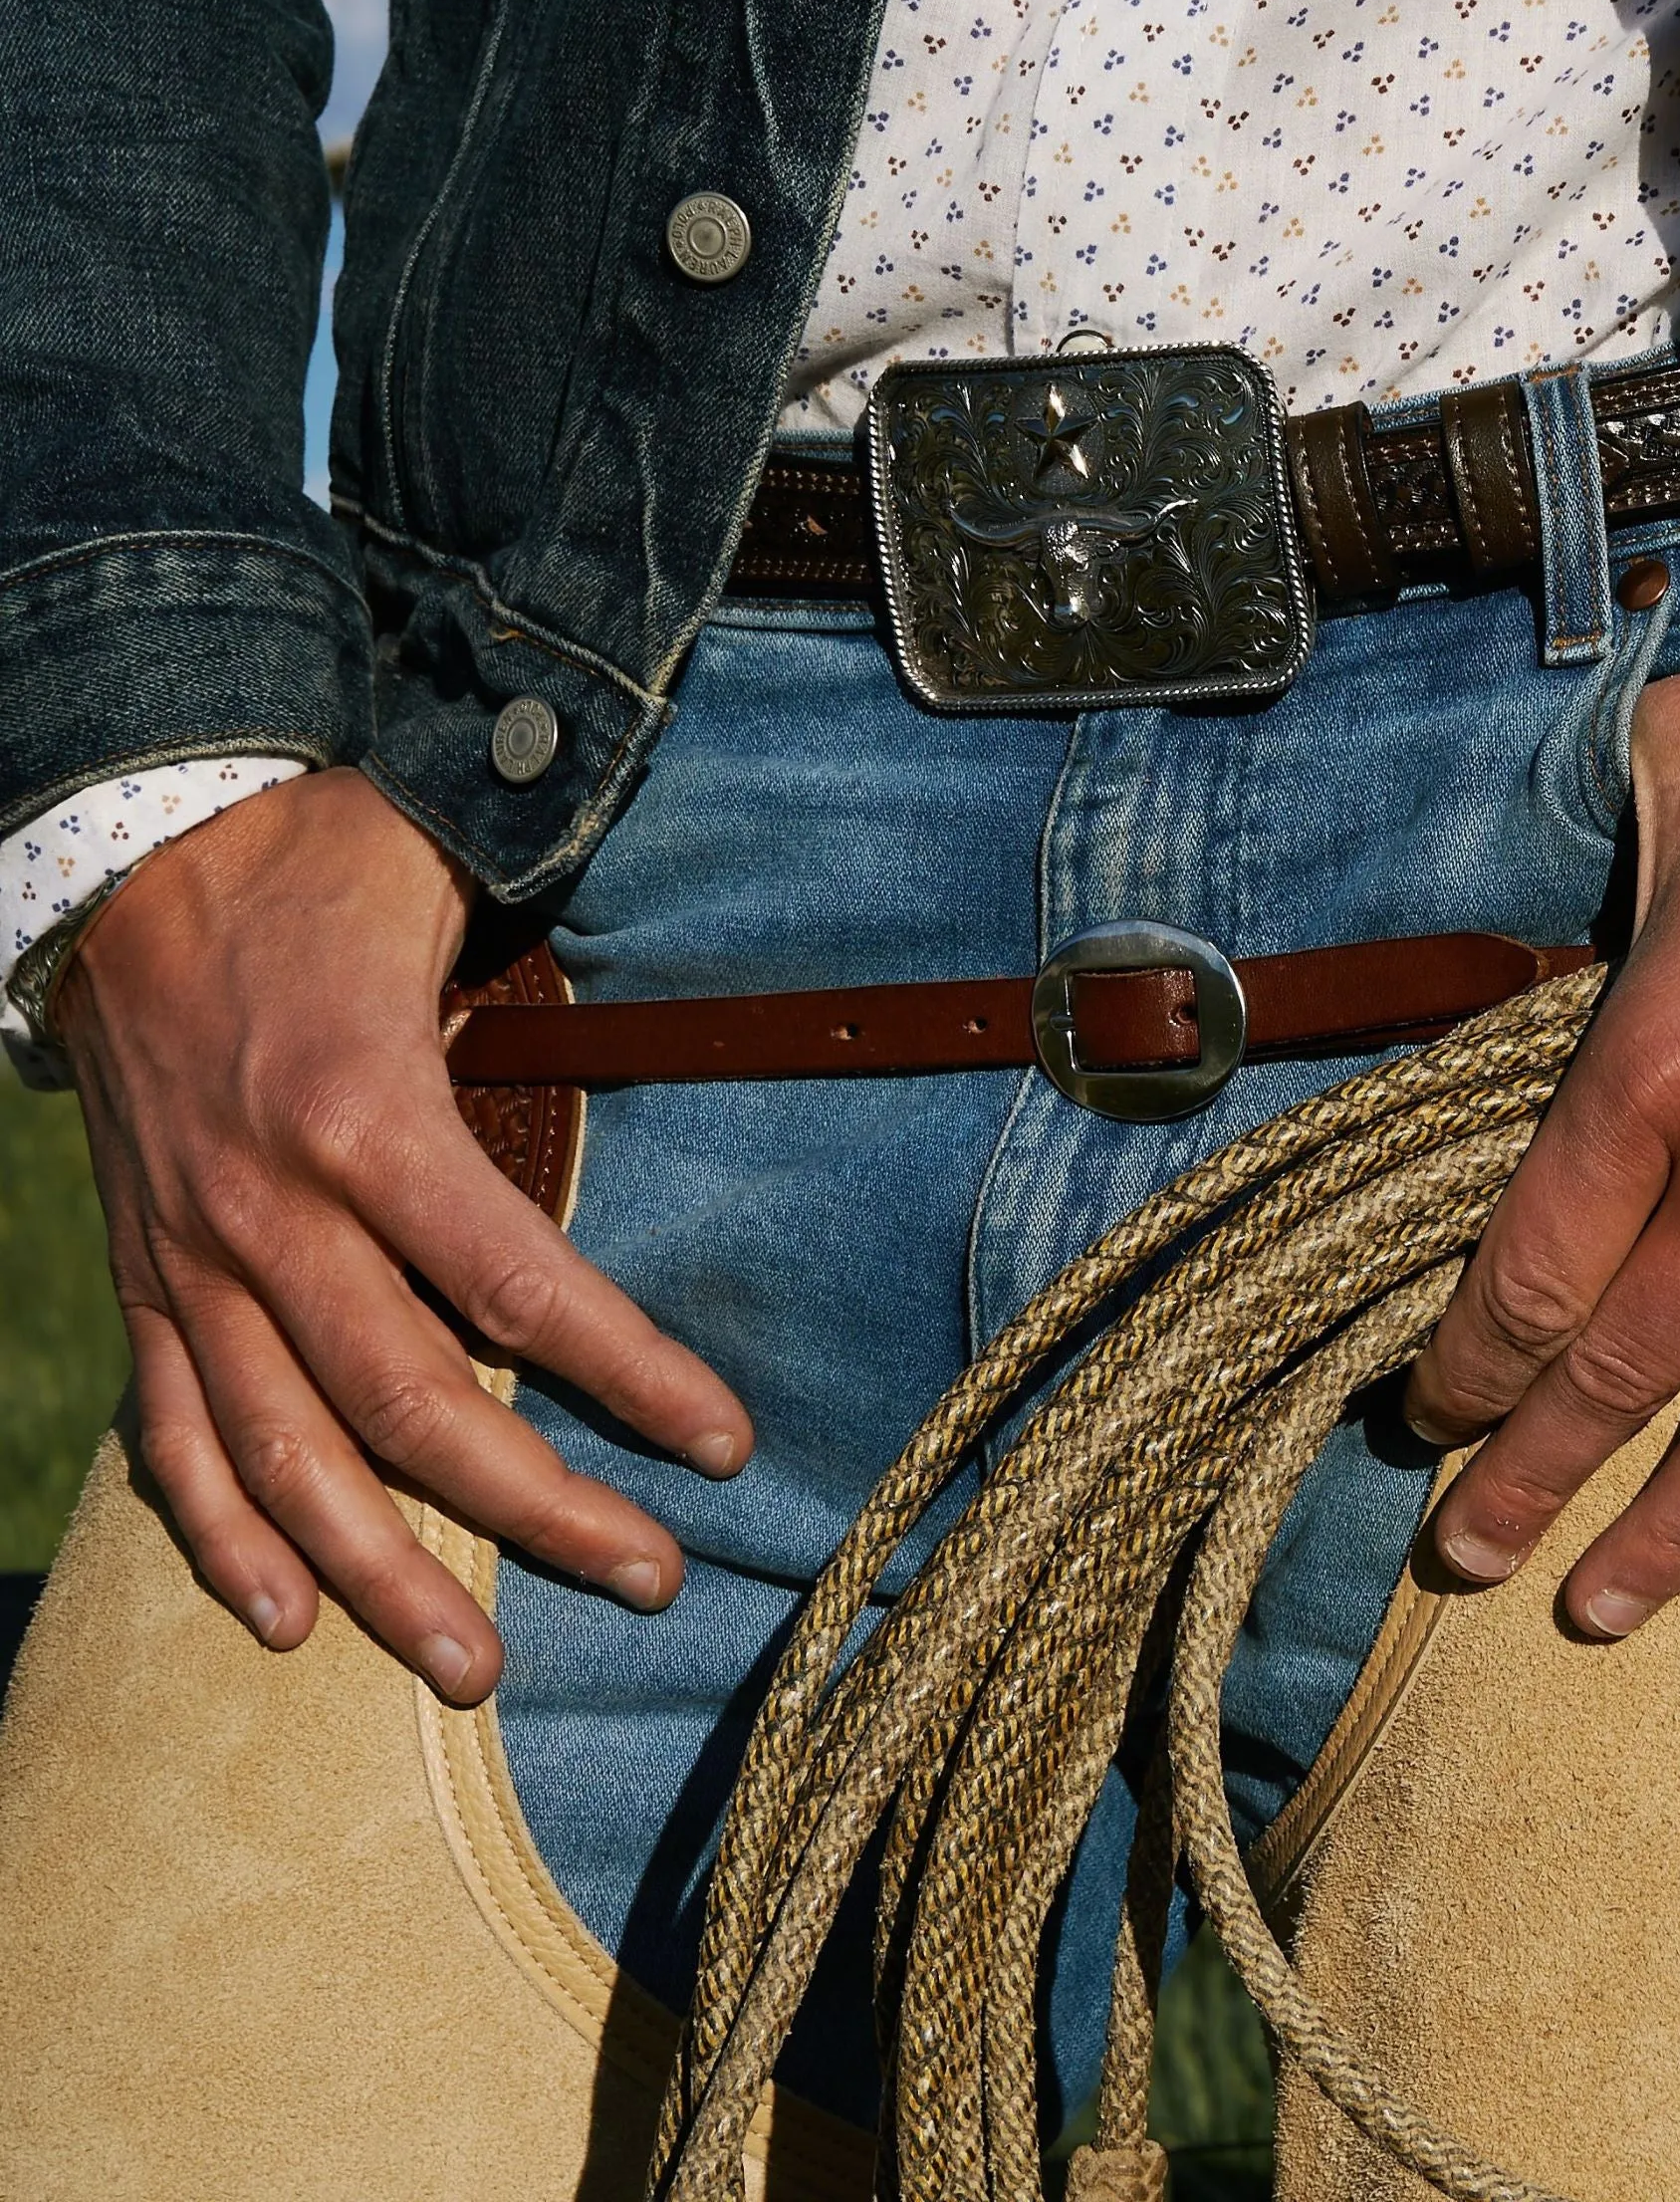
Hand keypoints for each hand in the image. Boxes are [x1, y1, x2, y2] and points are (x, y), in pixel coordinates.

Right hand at [53, 767, 751, 1701]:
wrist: (122, 845)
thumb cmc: (315, 862)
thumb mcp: (442, 890)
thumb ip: (546, 974)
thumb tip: (672, 1000)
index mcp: (366, 1119)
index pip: (525, 1287)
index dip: (634, 1377)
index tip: (724, 1449)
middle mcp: (272, 1214)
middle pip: (415, 1405)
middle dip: (539, 1509)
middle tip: (648, 1580)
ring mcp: (192, 1261)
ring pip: (287, 1456)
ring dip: (384, 1573)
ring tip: (477, 1668)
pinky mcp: (142, 1278)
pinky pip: (169, 1436)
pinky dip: (221, 1535)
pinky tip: (286, 1620)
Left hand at [1403, 636, 1679, 1634]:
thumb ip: (1595, 861)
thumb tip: (1547, 892)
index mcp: (1650, 1076)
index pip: (1527, 1275)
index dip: (1464, 1367)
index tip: (1427, 1416)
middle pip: (1613, 1379)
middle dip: (1524, 1479)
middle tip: (1463, 1557)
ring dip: (1673, 1533)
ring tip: (1602, 1609)